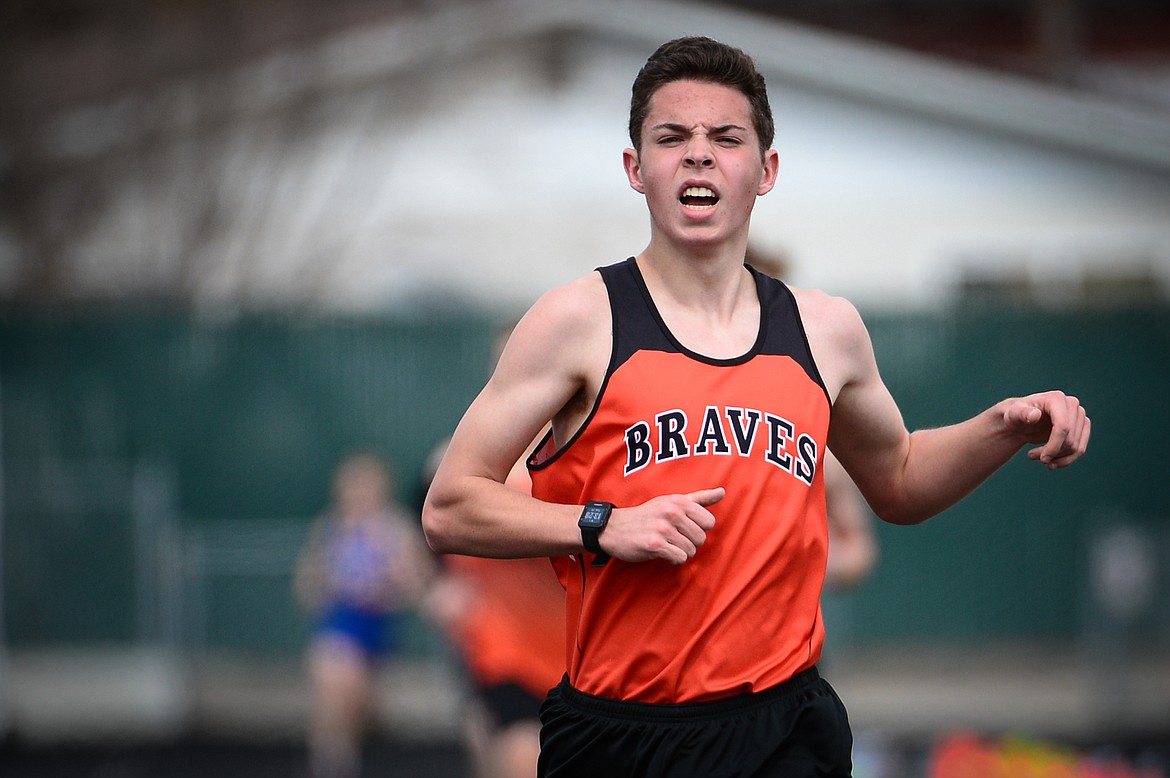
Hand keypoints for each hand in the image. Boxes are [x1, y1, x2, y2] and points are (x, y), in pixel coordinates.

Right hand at [602, 488, 724, 564]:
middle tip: (672, 537)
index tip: (683, 527)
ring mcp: (663, 528)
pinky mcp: (655, 544)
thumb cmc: (647, 515)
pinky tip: (661, 552)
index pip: (709, 522)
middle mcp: (672, 512)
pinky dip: (672, 559)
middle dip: (689, 542)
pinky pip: (679, 558)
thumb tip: (723, 491)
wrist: (614, 527)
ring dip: (680, 552)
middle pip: (701, 539)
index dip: (698, 528)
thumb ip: (699, 498)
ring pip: (691, 551)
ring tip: (665, 544)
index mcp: (679, 501)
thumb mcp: (672, 501)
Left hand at [1003, 391, 1090, 469]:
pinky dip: (1066, 460)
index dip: (1054, 446)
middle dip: (1052, 453)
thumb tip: (1035, 415)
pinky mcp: (1082, 426)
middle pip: (1070, 439)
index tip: (1042, 459)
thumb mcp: (1013, 415)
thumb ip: (1021, 413)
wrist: (1021, 421)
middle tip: (1031, 457)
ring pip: (1076, 447)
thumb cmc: (1015, 416)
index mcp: (1056, 399)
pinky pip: (1080, 449)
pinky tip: (1052, 463)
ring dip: (1057, 458)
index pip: (1063, 427)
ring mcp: (1079, 415)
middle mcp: (1072, 404)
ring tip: (1038, 458)